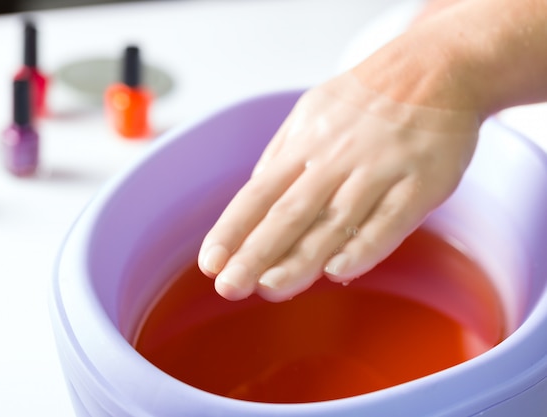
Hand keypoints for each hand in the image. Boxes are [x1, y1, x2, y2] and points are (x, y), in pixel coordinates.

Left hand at [197, 73, 479, 301]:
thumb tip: (253, 200)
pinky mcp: (422, 181)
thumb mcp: (311, 113)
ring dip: (301, 259)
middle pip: (289, 213)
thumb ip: (282, 157)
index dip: (231, 230)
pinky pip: (390, 220)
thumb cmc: (366, 99)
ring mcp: (379, 169)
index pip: (257, 194)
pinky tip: (338, 271)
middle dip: (255, 253)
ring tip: (271, 288)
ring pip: (334, 222)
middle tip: (229, 286)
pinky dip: (364, 246)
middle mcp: (336, 157)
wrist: (437, 66)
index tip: (210, 263)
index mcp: (305, 142)